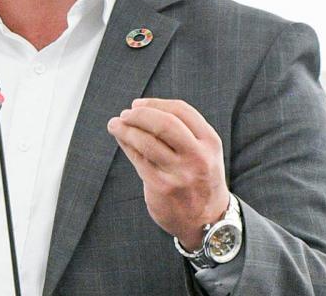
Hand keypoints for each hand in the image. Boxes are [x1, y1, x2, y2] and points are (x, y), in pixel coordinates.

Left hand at [106, 98, 229, 248]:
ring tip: (115, 124)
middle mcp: (197, 156)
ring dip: (125, 129)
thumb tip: (142, 109)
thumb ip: (184, 131)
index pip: (181, 110)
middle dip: (139, 115)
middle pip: (164, 123)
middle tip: (125, 114)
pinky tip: (120, 139)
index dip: (155, 103)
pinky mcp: (161, 186)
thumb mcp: (205, 152)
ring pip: (146, 141)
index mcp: (210, 142)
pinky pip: (138, 159)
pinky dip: (126, 144)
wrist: (207, 221)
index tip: (137, 104)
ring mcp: (179, 172)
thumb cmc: (199, 179)